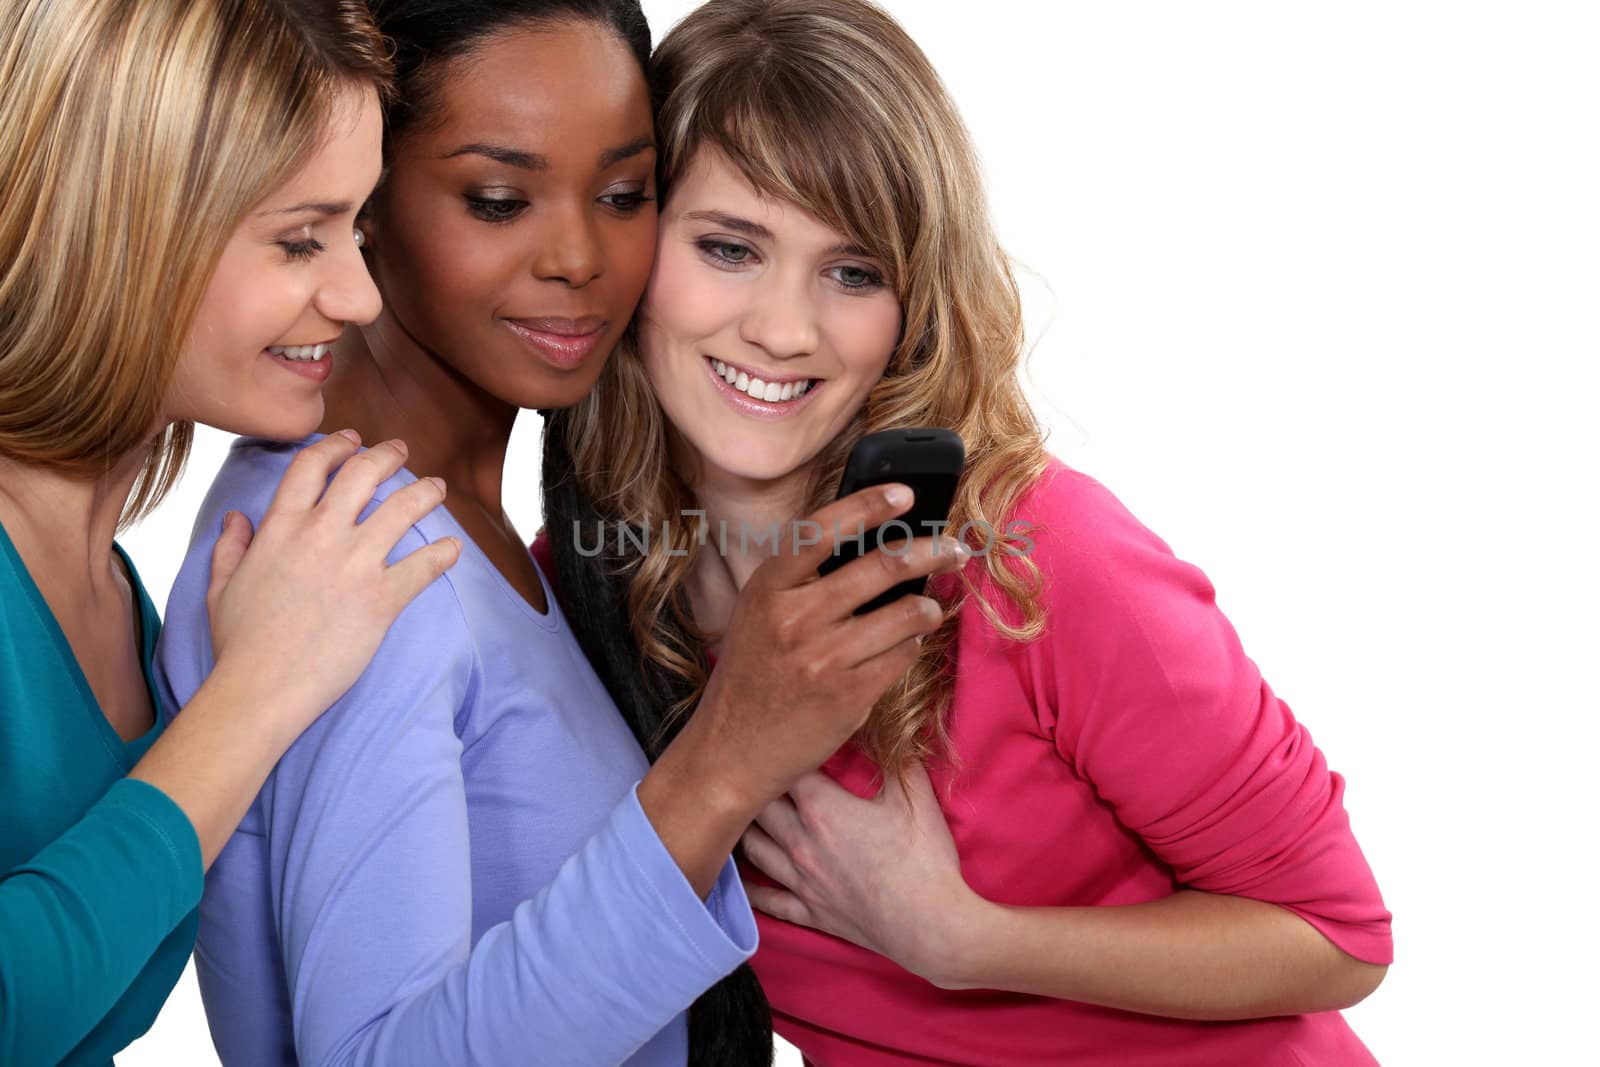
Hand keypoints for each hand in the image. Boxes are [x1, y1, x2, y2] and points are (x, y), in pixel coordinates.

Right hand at [204, 431, 459, 738]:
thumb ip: (230, 547)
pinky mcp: (382, 598)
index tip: (353, 440)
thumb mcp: (222, 587)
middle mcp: (320, 535)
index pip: (312, 466)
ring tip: (438, 489)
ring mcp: (354, 564)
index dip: (336, 445)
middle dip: (389, 455)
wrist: (260, 688)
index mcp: (280, 528)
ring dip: (426, 493)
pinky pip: (424, 565)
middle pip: (364, 473)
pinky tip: (454, 549)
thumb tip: (235, 518)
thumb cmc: (239, 643)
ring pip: (403, 509)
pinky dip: (444, 554)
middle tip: (403, 452)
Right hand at [641, 484, 968, 894]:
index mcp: (768, 587)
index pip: (824, 528)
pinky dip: (914, 644)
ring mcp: (823, 658)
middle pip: (882, 566)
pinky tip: (909, 642)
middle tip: (952, 547)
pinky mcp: (849, 696)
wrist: (731, 750)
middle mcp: (794, 617)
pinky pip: (903, 656)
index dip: (870, 504)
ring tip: (931, 605)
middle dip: (930, 550)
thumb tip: (872, 543)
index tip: (906, 495)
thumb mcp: (758, 613)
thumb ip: (801, 579)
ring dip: (928, 605)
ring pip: (905, 613)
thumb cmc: (751, 674)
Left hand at [740, 763, 985, 985]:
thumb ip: (899, 760)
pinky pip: (767, 899)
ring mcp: (800, 880)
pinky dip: (749, 888)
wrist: (929, 925)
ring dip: (745, 829)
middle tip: (754, 773)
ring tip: (739, 815)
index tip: (780, 742)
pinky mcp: (808, 911)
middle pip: (757, 806)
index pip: (783, 769)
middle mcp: (800, 841)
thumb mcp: (916, 799)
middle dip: (755, 787)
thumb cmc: (923, 860)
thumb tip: (894, 730)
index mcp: (822, 808)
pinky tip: (738, 880)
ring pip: (753, 848)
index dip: (779, 753)